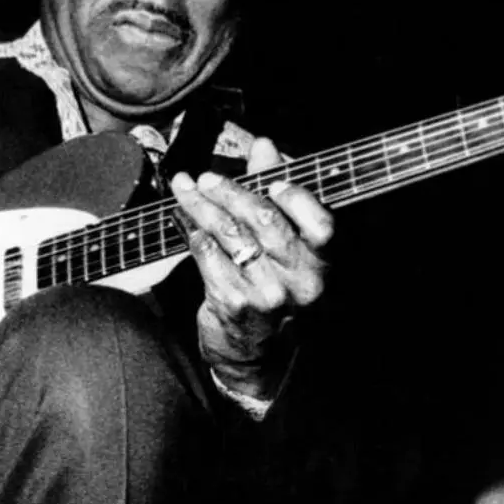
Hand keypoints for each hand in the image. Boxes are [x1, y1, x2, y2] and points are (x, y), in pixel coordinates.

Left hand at [170, 138, 332, 398]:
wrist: (256, 357)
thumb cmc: (273, 291)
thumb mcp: (286, 249)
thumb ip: (277, 194)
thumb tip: (264, 146)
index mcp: (322, 265)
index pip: (321, 225)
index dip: (297, 197)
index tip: (271, 180)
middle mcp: (300, 282)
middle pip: (263, 219)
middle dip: (228, 190)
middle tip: (204, 178)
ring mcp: (267, 295)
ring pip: (229, 233)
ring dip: (200, 205)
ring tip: (184, 189)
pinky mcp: (234, 304)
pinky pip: (207, 254)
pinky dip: (190, 231)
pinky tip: (181, 220)